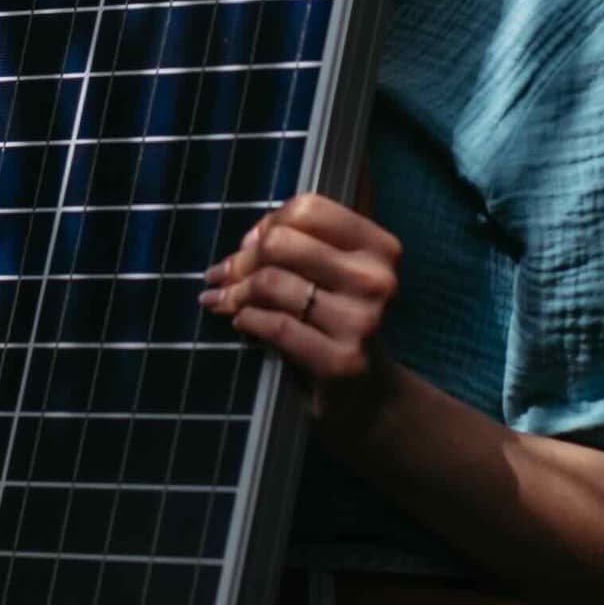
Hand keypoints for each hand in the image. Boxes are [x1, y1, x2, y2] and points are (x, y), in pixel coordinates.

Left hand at [200, 193, 403, 432]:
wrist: (369, 395)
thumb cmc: (339, 322)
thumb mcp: (333, 274)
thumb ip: (299, 245)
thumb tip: (249, 241)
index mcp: (379, 248)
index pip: (308, 209)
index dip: (269, 223)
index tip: (253, 244)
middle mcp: (376, 280)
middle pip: (282, 242)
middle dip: (244, 259)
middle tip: (227, 276)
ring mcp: (362, 321)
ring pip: (272, 283)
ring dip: (236, 293)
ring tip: (224, 301)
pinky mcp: (341, 361)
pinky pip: (274, 325)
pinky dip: (247, 320)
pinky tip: (241, 322)